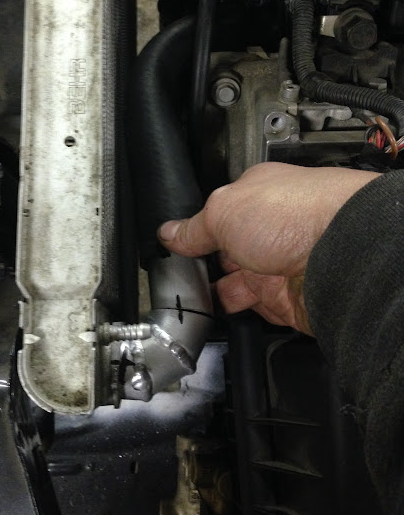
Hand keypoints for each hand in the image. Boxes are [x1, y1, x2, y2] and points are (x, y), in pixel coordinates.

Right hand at [158, 163, 379, 334]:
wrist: (343, 253)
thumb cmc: (299, 213)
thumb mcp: (225, 210)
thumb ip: (195, 226)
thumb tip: (170, 233)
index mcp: (254, 199)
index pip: (218, 216)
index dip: (194, 231)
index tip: (172, 246)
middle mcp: (268, 232)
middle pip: (225, 252)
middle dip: (201, 265)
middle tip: (175, 275)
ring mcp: (276, 266)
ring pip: (235, 284)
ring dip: (213, 293)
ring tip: (186, 299)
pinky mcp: (285, 299)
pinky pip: (253, 310)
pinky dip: (233, 314)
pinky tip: (213, 315)